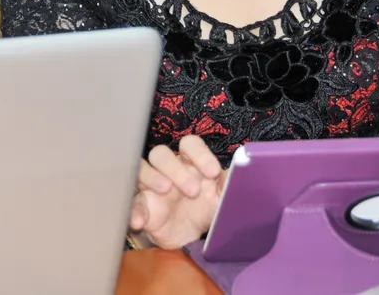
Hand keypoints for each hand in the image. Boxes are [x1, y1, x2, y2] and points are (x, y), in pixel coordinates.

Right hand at [128, 135, 225, 249]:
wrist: (190, 235)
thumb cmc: (205, 207)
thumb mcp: (222, 198)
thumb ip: (231, 183)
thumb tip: (247, 170)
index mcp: (190, 163)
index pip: (189, 144)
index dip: (199, 154)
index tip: (212, 173)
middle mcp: (168, 170)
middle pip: (161, 153)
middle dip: (175, 168)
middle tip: (192, 190)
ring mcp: (151, 186)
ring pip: (141, 168)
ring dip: (151, 176)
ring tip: (165, 192)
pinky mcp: (142, 205)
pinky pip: (131, 202)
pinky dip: (133, 210)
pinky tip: (139, 221)